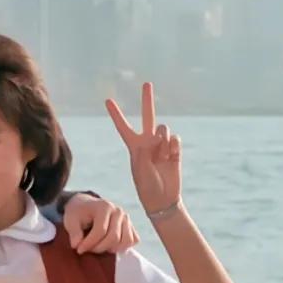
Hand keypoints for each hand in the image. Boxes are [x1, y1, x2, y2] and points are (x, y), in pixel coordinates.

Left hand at [63, 193, 138, 253]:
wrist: (85, 206)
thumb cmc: (78, 214)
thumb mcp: (70, 220)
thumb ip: (74, 233)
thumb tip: (77, 245)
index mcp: (104, 207)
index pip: (101, 231)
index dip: (89, 243)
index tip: (78, 249)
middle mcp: (118, 211)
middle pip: (114, 238)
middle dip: (99, 248)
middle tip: (88, 249)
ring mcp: (126, 218)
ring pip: (125, 241)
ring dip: (111, 249)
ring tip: (98, 247)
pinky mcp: (131, 226)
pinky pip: (133, 240)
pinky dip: (122, 247)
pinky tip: (108, 245)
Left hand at [106, 82, 181, 214]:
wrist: (162, 199)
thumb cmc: (147, 186)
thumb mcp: (141, 169)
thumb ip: (147, 150)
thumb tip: (159, 135)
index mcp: (134, 146)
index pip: (123, 126)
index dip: (116, 113)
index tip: (107, 100)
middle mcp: (148, 142)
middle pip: (148, 116)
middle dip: (147, 99)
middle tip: (146, 83)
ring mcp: (162, 144)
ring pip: (163, 128)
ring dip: (162, 138)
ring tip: (161, 154)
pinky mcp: (175, 149)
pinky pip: (175, 139)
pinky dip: (173, 146)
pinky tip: (171, 156)